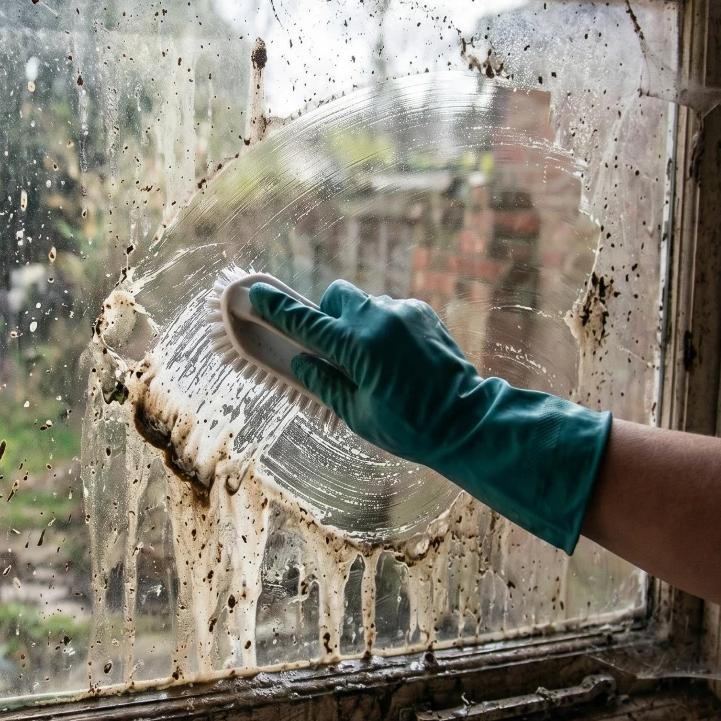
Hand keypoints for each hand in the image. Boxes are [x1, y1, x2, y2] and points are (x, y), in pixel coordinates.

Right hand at [249, 279, 611, 552]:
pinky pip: (390, 310)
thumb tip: (299, 361)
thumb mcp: (355, 413)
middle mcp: (379, 319)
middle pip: (336, 297)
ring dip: (358, 324)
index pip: (304, 322)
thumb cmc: (409, 427)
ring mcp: (404, 312)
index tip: (253, 293)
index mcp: (357, 346)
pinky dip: (383, 327)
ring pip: (364, 304)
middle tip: (336, 350)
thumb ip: (322, 381)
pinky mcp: (423, 313)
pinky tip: (398, 358)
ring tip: (375, 362)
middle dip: (328, 317)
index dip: (275, 308)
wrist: (467, 421)